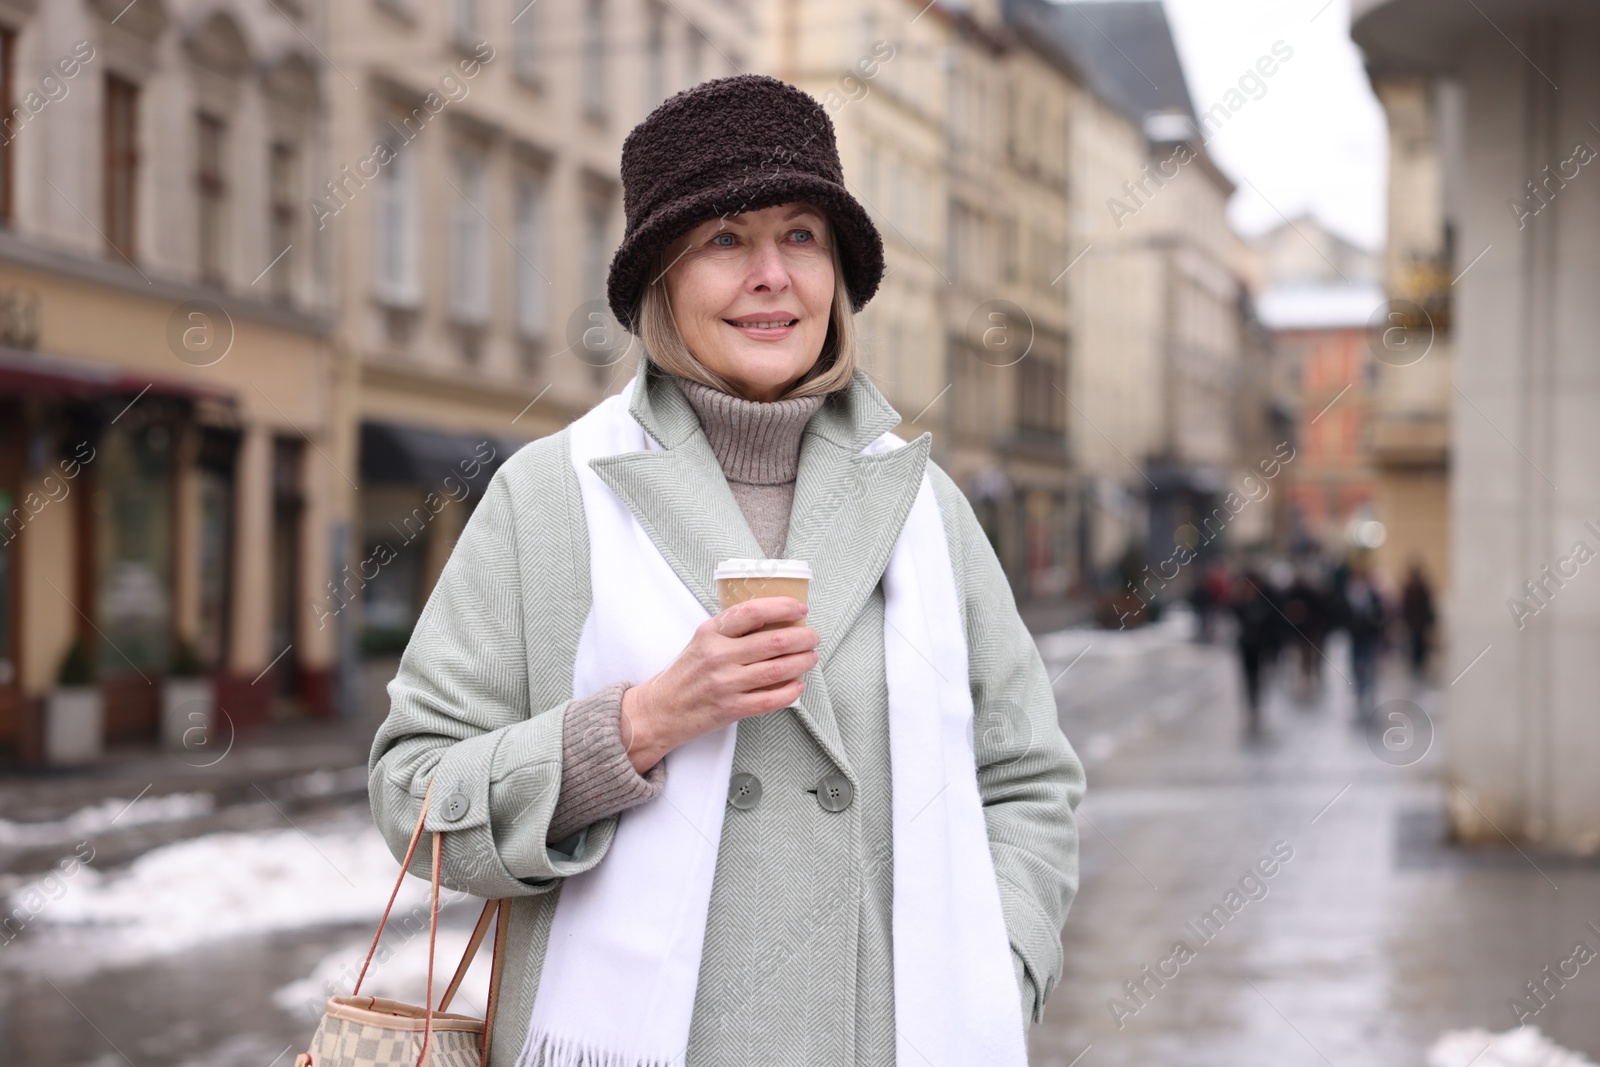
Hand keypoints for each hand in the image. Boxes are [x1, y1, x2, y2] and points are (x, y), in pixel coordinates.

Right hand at [621, 596, 818, 774]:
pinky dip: (790, 691)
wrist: (660, 710)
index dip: (782, 607)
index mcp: (710, 633)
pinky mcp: (730, 709)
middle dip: (802, 637)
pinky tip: (798, 685)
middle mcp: (718, 656)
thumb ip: (731, 631)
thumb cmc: (685, 674)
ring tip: (811, 657)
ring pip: (777, 669)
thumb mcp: (701, 641)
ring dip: (802, 662)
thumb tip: (774, 620)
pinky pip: (770, 700)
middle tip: (813, 636)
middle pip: (773, 640)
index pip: (752, 611)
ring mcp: (725, 684)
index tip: (800, 607)